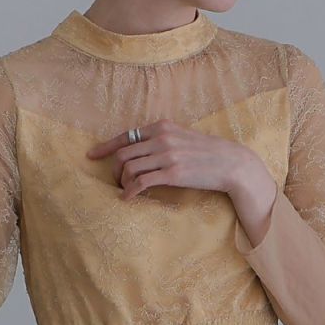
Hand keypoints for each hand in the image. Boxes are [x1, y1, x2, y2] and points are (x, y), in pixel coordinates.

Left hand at [85, 119, 251, 199]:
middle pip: (123, 153)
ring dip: (122, 182)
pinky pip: (142, 182)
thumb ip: (162, 140)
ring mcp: (167, 155)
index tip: (92, 155)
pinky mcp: (173, 173)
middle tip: (116, 181)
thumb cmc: (208, 153)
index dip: (106, 147)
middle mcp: (162, 138)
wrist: (232, 163)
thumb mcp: (183, 138)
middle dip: (114, 169)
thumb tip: (143, 151)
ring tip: (124, 190)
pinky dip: (130, 191)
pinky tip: (128, 198)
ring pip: (130, 168)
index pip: (126, 135)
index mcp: (162, 126)